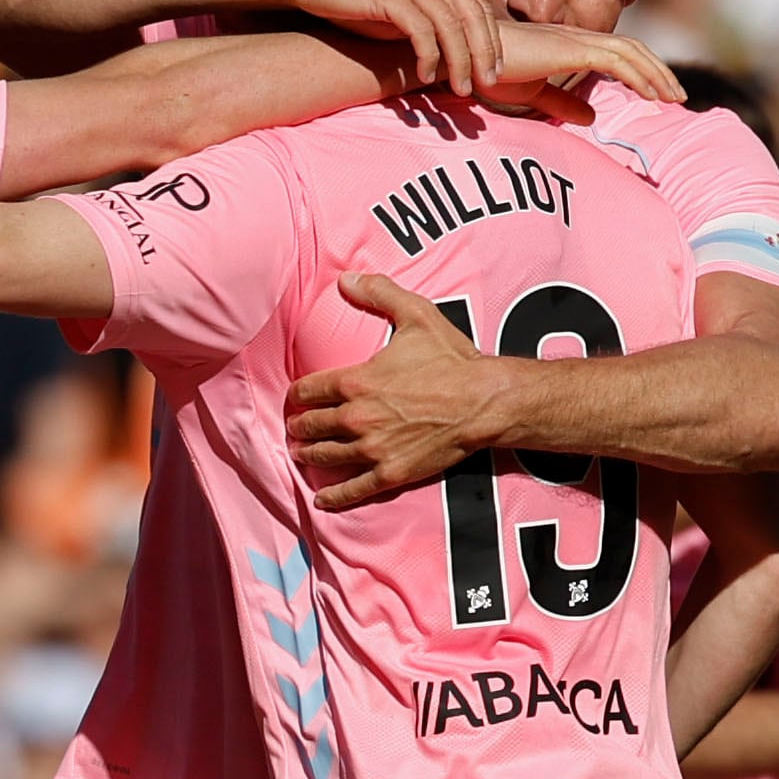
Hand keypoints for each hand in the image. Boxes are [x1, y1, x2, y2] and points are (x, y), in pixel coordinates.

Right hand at [276, 0, 506, 95]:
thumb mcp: (400, 2)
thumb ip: (429, 16)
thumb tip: (456, 52)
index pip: (476, 5)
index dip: (490, 40)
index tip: (493, 70)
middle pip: (471, 14)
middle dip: (484, 53)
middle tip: (488, 84)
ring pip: (451, 24)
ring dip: (460, 61)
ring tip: (461, 88)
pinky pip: (422, 30)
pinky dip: (429, 57)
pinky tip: (426, 76)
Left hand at [292, 272, 512, 506]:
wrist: (483, 401)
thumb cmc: (452, 359)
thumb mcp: (416, 315)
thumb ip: (379, 293)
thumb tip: (346, 278)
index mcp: (356, 380)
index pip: (308, 391)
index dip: (297, 396)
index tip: (295, 399)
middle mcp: (357, 417)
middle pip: (311, 425)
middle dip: (299, 427)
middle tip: (295, 428)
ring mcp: (372, 448)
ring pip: (325, 456)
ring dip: (309, 456)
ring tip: (302, 455)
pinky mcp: (390, 473)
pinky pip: (353, 490)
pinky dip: (334, 497)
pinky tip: (322, 500)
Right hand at [476, 20, 687, 116]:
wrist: (465, 58)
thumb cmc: (490, 71)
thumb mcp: (532, 93)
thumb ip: (561, 102)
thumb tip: (591, 117)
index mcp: (568, 44)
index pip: (617, 52)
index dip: (642, 70)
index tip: (659, 95)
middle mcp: (575, 36)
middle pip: (631, 48)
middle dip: (658, 71)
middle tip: (678, 97)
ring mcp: (572, 39)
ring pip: (629, 51)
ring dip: (656, 74)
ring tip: (673, 98)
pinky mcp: (568, 49)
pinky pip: (614, 60)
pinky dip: (637, 75)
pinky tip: (650, 95)